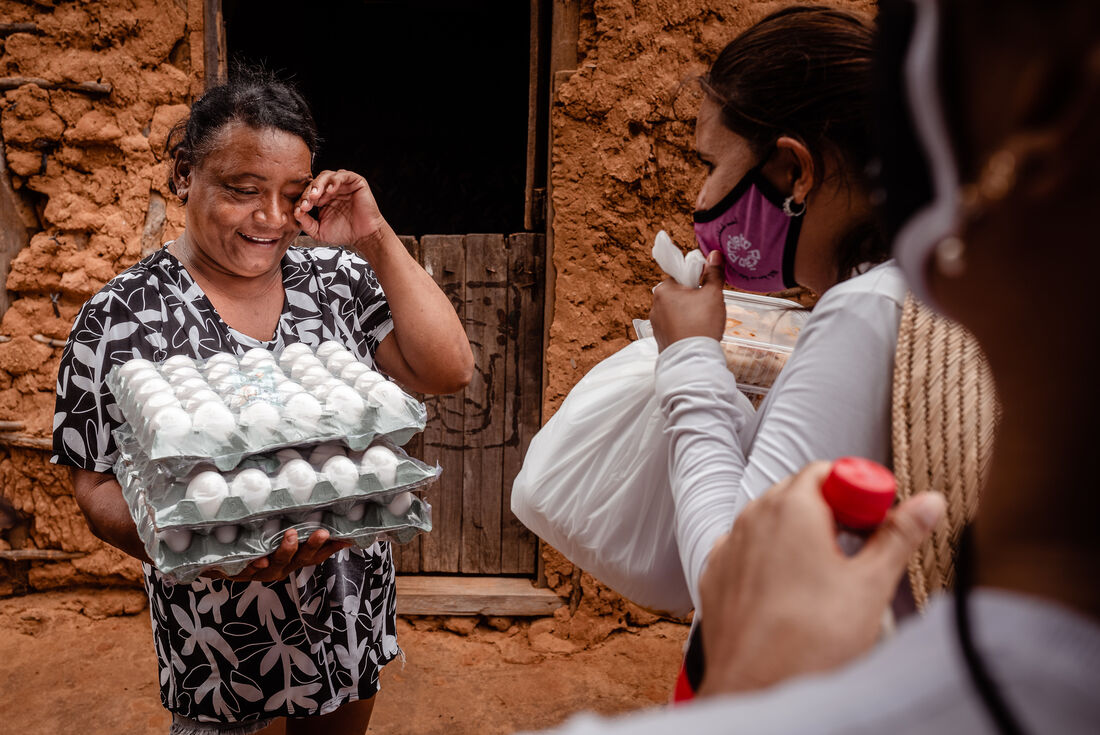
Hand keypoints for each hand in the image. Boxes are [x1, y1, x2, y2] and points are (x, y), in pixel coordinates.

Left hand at [211, 528, 352, 583]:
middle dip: (312, 546)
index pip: (317, 554)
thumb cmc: (252, 545)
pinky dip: (253, 566)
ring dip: (286, 551)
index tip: (348, 537)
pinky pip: (246, 570)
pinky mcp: (238, 572)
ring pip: (277, 566)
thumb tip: (315, 498)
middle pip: (301, 560)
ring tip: (290, 536)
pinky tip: (258, 560)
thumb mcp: (273, 534)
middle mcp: (280, 567)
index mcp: (292, 559)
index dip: (333, 547)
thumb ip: (292, 520)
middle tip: (323, 532)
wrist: (214, 564)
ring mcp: (260, 571)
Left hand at [294, 170, 388, 247]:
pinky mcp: (355, 182)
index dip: (302, 200)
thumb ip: (306, 223)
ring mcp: (343, 185)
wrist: (364, 236)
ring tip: (316, 195)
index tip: (300, 210)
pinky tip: (331, 190)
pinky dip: (335, 180)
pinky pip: (343, 175)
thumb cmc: (345, 232)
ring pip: (326, 176)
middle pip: (315, 183)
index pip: (308, 193)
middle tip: (306, 202)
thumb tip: (296, 213)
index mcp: (322, 199)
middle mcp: (331, 190)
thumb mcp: (319, 231)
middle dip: (308, 192)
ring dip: (319, 184)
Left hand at [649, 250, 725, 350]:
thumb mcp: (712, 294)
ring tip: (703, 323)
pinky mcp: (660, 338)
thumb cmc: (701, 324)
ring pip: (677, 311)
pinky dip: (685, 327)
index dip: (697, 280)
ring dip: (689, 313)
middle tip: (708, 307)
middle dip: (694, 298)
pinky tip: (696, 333)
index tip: (708, 288)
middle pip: (678, 294)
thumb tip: (714, 254)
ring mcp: (656, 324)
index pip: (680, 275)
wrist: (692, 360)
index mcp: (663, 290)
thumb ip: (713, 273)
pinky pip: (675, 326)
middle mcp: (654, 305)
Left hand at [697, 461, 945, 694]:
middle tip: (860, 549)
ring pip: (769, 523)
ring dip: (799, 536)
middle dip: (831, 512)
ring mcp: (728, 546)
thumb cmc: (812, 639)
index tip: (876, 523)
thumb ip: (899, 536)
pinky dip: (768, 560)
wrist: (756, 690)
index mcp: (791, 507)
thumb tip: (929, 501)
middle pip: (797, 493)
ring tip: (827, 577)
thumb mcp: (870, 584)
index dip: (858, 492)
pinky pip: (746, 552)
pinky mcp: (716, 575)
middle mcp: (752, 518)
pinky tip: (790, 592)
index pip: (829, 471)